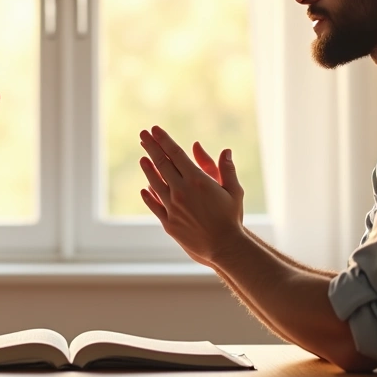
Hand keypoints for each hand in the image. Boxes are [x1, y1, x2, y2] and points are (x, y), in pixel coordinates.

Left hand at [138, 126, 244, 264]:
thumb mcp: (234, 190)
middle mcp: (180, 190)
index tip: (154, 129)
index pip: (175, 153)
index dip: (164, 140)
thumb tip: (225, 150)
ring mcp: (172, 206)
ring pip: (154, 182)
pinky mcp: (168, 222)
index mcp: (196, 179)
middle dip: (151, 147)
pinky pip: (154, 205)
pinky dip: (148, 195)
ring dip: (147, 168)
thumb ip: (227, 169)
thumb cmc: (232, 218)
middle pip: (161, 163)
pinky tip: (144, 189)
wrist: (224, 247)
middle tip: (143, 134)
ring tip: (142, 158)